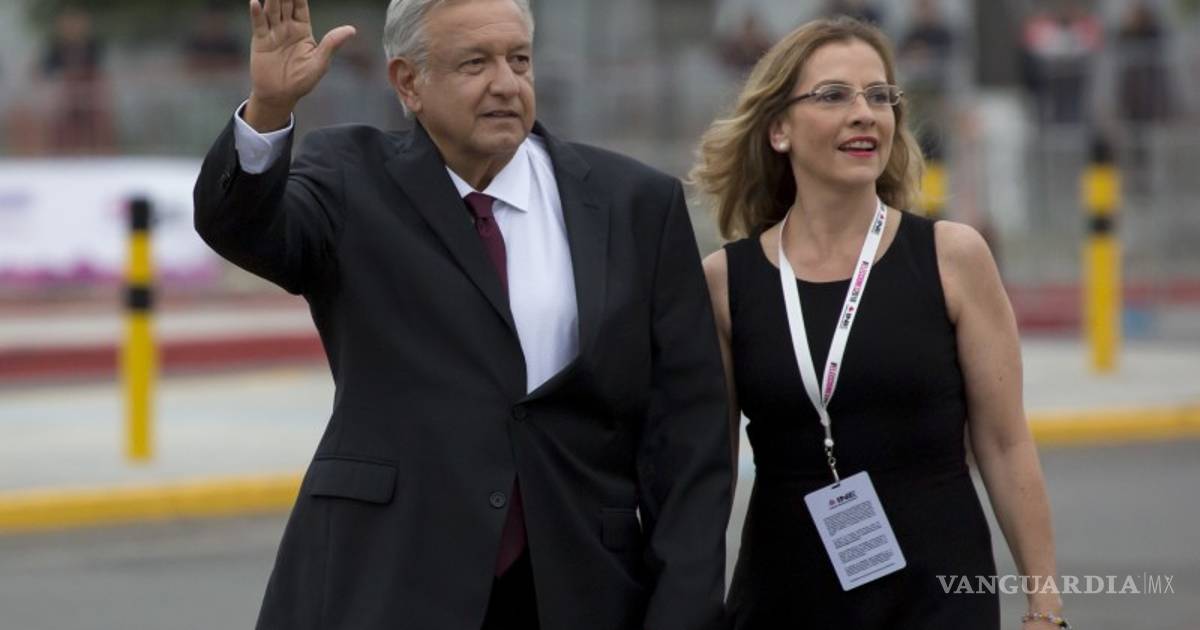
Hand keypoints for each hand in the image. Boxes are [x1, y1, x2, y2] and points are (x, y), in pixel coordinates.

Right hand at [245, 0, 355, 130]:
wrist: (280, 96)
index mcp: (302, 30)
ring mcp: (272, 33)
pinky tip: (255, 2)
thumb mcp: (320, 62)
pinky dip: (256, 13)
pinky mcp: (260, 41)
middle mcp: (286, 28)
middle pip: (285, 4)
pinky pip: (259, 24)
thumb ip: (332, 44)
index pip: (300, 6)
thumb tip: (351, 30)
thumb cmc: (302, 80)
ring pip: (272, 10)